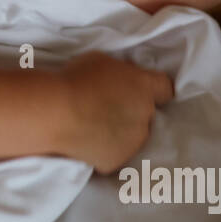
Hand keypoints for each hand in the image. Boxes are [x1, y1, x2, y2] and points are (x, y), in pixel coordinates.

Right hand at [55, 50, 174, 173]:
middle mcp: (145, 115)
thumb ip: (120, 72)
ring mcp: (133, 141)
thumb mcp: (101, 61)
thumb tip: (123, 81)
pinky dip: (103, 150)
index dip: (154, 90)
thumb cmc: (75, 79)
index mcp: (144, 86)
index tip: (139, 91)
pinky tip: (85, 142)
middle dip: (132, 111)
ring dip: (120, 132)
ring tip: (93, 127)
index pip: (166, 89)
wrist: (55, 113)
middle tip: (106, 108)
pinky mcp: (117, 160)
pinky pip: (114, 154)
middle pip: (147, 114)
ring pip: (132, 137)